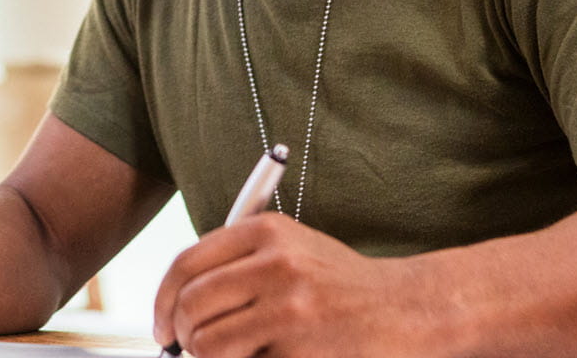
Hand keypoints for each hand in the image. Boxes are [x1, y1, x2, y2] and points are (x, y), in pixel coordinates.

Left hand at [153, 213, 437, 356]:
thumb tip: (174, 306)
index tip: (162, 327)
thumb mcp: (293, 252)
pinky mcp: (302, 350)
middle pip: (191, 306)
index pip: (186, 264)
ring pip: (208, 343)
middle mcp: (277, 263)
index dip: (163, 301)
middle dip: (183, 337)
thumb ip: (237, 266)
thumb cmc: (344, 288)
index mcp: (267, 232)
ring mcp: (290, 308)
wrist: (413, 310)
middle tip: (193, 350)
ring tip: (236, 357)